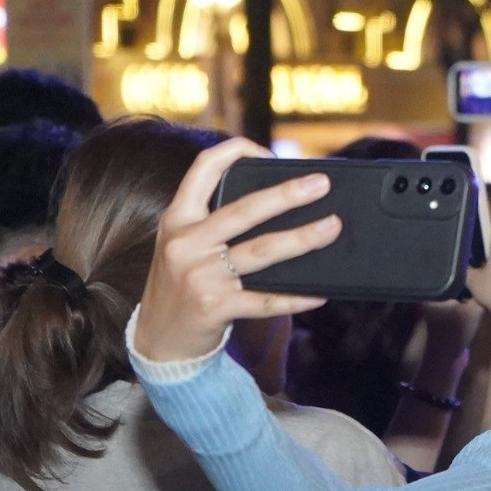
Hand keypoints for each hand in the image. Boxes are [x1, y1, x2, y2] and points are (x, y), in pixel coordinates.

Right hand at [134, 138, 338, 362]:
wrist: (159, 339)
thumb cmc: (182, 284)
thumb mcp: (183, 244)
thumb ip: (213, 221)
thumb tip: (278, 202)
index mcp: (178, 218)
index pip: (204, 168)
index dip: (236, 152)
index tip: (270, 153)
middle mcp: (186, 243)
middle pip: (244, 210)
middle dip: (287, 194)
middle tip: (321, 184)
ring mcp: (200, 276)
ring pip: (261, 251)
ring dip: (302, 238)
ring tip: (332, 227)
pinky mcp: (215, 307)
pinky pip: (266, 300)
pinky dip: (296, 296)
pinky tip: (320, 293)